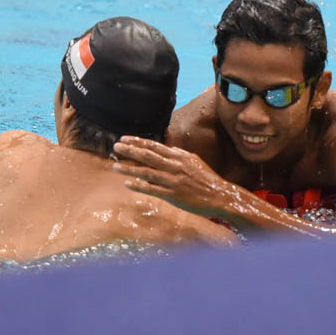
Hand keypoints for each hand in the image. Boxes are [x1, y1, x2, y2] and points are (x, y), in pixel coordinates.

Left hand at [112, 136, 231, 217]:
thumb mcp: (193, 161)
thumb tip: (164, 149)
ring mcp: (173, 180)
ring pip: (146, 172)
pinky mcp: (173, 195)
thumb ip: (177, 155)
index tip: (124, 138)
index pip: (154, 146)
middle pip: (147, 156)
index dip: (137, 141)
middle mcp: (175, 166)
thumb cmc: (206, 179)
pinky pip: (152, 189)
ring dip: (129, 169)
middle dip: (129, 151)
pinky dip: (138, 186)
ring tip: (115, 166)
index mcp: (179, 156)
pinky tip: (127, 184)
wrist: (220, 196)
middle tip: (115, 147)